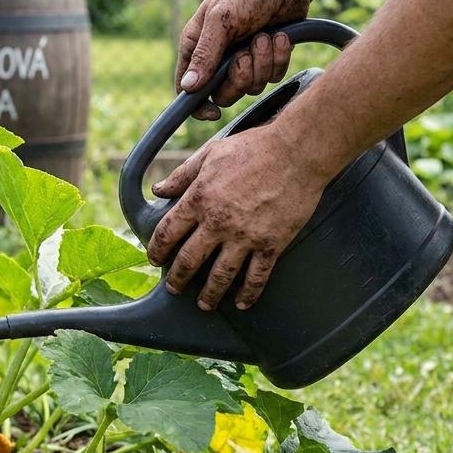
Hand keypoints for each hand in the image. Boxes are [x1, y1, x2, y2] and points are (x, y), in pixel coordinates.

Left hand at [145, 124, 328, 309]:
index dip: (157, 250)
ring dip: (209, 294)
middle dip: (177, 278)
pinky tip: (242, 303)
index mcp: (199, 199)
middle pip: (189, 260)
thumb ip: (182, 175)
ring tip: (204, 304)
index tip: (155, 259)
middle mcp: (218, 223)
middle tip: (174, 288)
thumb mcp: (210, 154)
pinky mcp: (271, 244)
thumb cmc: (253, 148)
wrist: (297, 152)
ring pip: (220, 276)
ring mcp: (245, 237)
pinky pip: (256, 276)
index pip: (167, 232)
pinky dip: (248, 294)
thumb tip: (158, 190)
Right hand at [176, 0, 311, 119]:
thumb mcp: (220, 20)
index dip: (198, 105)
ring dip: (262, 63)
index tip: (213, 112)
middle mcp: (218, 57)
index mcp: (196, 46)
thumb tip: (188, 88)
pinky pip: (272, 77)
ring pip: (251, 87)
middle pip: (223, 94)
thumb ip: (204, 54)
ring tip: (265, 36)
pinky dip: (278, 59)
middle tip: (247, 54)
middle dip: (239, 77)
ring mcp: (244, 59)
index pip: (187, 89)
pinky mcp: (267, 58)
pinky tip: (280, 37)